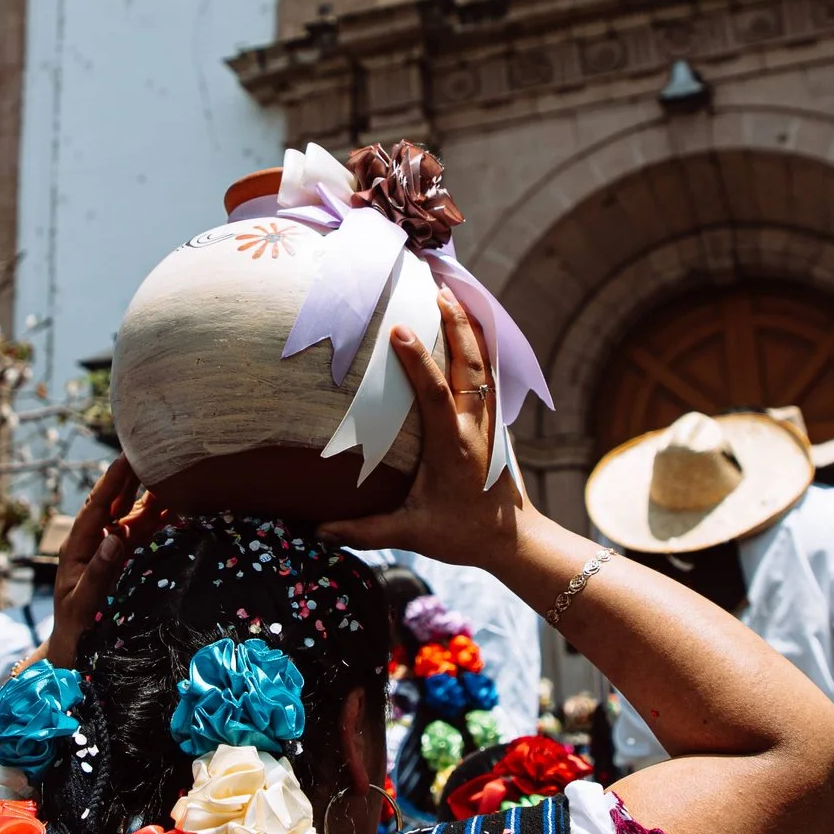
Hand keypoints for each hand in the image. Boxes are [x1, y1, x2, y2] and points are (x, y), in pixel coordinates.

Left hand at [43, 457, 166, 669]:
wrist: (73, 648)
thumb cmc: (75, 628)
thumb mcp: (83, 602)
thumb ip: (99, 571)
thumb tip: (115, 538)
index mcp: (77, 546)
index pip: (97, 506)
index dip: (113, 481)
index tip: (127, 456)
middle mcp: (92, 541)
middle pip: (115, 502)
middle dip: (132, 477)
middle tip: (151, 450)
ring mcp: (108, 548)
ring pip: (131, 515)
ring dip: (150, 496)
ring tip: (171, 474)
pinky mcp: (121, 558)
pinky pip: (141, 533)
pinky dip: (158, 520)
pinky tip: (177, 510)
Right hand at [320, 289, 520, 567]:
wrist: (515, 542)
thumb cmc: (463, 536)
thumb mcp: (413, 535)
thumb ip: (366, 531)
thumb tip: (318, 532)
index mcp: (453, 448)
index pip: (434, 395)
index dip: (417, 361)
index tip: (399, 329)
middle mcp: (475, 428)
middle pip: (470, 367)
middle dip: (455, 326)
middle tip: (437, 290)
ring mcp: (489, 424)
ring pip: (484, 367)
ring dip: (469, 330)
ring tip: (452, 297)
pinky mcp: (494, 425)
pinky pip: (488, 378)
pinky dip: (478, 349)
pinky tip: (468, 331)